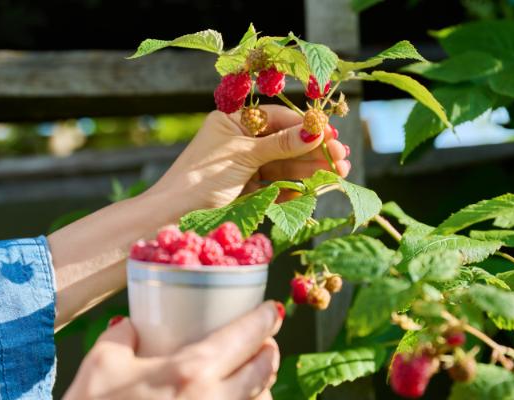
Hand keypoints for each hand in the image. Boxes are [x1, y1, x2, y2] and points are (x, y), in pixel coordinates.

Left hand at [49, 105, 349, 328]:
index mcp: (232, 122)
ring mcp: (244, 168)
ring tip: (338, 175)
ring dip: (310, 170)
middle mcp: (240, 142)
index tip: (330, 135)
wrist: (171, 218)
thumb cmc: (200, 179)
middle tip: (342, 159)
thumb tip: (313, 132)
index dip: (304, 127)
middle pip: (284, 143)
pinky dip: (294, 189)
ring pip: (283, 166)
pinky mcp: (247, 192)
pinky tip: (314, 190)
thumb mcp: (242, 156)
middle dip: (313, 150)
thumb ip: (279, 145)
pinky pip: (276, 187)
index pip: (276, 119)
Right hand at [64, 302, 282, 399]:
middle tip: (262, 340)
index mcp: (191, 370)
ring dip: (262, 384)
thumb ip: (122, 335)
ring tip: (251, 374)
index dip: (265, 319)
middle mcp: (214, 399)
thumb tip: (134, 324)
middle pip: (264, 369)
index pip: (247, 336)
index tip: (272, 310)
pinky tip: (235, 399)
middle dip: (269, 349)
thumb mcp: (101, 364)